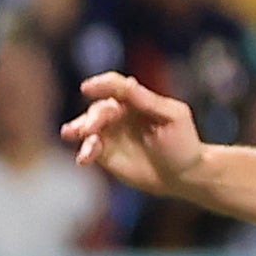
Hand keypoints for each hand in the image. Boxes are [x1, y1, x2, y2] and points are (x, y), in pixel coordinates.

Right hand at [66, 71, 207, 194]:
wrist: (183, 175)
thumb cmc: (182, 143)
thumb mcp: (172, 117)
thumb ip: (148, 100)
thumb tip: (128, 80)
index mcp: (136, 99)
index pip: (115, 86)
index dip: (101, 84)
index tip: (87, 88)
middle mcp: (119, 113)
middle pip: (100, 109)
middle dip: (93, 117)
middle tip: (90, 128)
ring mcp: (110, 132)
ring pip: (88, 126)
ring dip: (79, 129)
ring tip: (73, 134)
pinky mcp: (104, 153)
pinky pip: (90, 148)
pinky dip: (85, 151)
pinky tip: (84, 158)